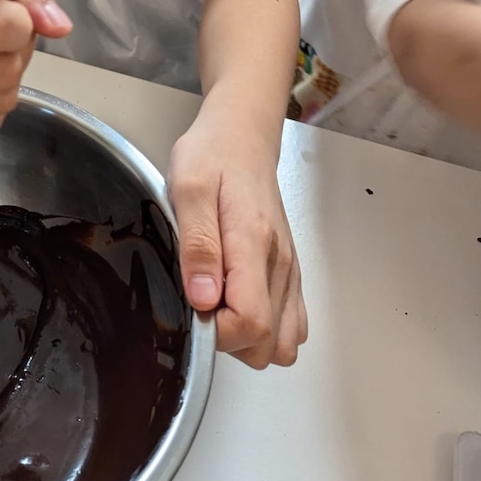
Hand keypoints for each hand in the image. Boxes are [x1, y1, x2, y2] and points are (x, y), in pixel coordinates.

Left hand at [167, 108, 306, 368]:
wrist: (242, 136)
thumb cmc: (212, 156)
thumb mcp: (188, 188)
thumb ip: (197, 245)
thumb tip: (204, 299)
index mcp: (253, 244)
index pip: (250, 323)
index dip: (216, 331)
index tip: (192, 308)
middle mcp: (280, 264)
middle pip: (268, 344)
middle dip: (229, 340)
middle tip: (201, 304)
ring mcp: (288, 271)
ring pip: (282, 343)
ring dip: (248, 339)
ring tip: (218, 304)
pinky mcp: (289, 272)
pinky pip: (292, 326)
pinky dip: (267, 329)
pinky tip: (237, 302)